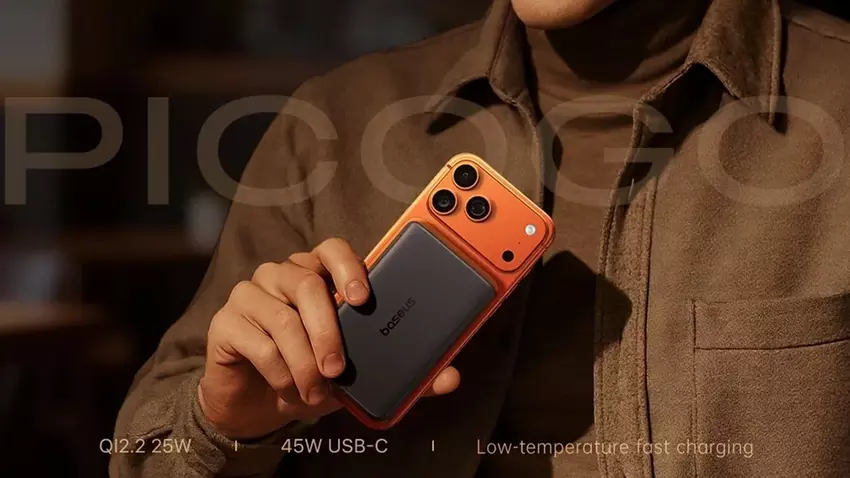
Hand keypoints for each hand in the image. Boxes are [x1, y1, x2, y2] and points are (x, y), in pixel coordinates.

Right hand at [198, 238, 460, 439]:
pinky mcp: (226, 322)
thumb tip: (449, 377)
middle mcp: (283, 275)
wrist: (258, 404)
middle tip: (338, 369)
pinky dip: (279, 373)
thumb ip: (403, 373)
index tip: (362, 297)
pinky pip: (258, 342)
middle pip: (306, 283)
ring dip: (304, 361)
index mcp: (318, 275)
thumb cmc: (312, 375)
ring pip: (283, 317)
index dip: (348, 266)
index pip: (332, 249)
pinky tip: (288, 389)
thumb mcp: (359, 376)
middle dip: (328, 330)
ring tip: (315, 391)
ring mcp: (251, 294)